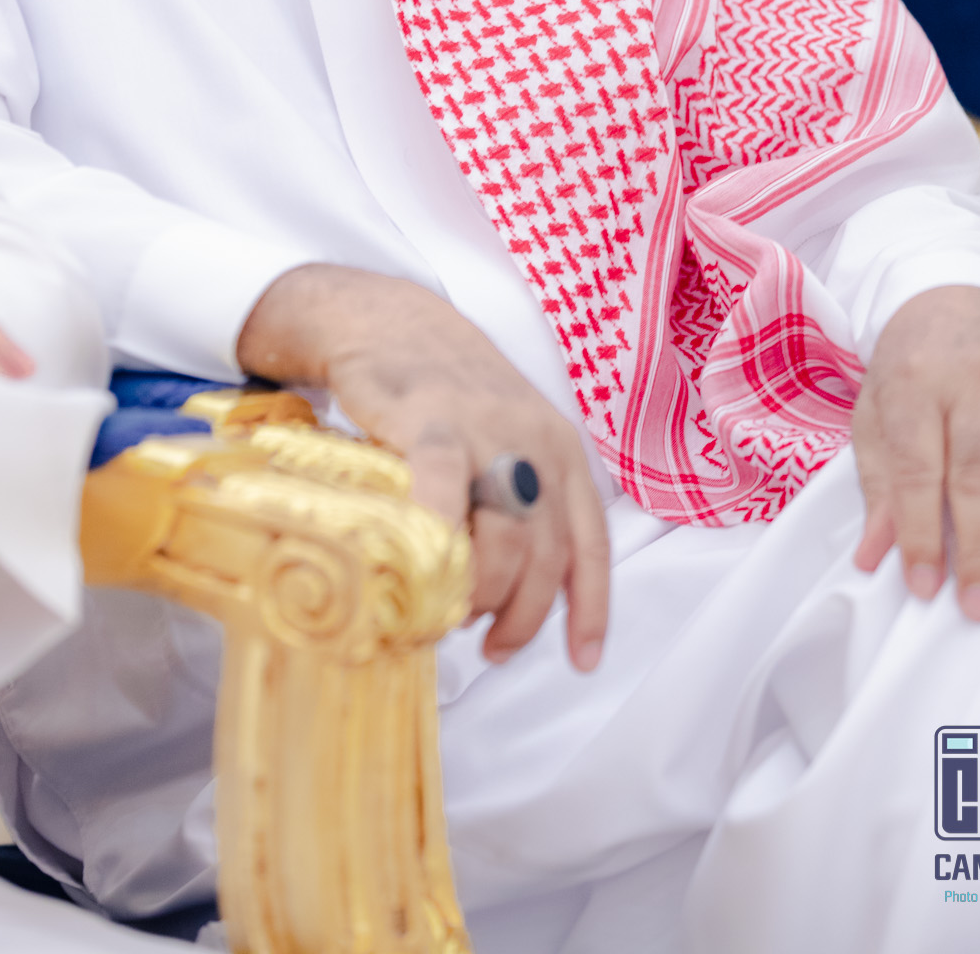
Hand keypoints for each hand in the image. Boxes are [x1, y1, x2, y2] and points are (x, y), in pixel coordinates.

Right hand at [239, 265, 609, 670]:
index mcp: (562, 448)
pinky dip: (441, 543)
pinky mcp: (431, 423)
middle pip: (546, 555)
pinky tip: (428, 572)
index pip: (590, 542)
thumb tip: (507, 590)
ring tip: (451, 615)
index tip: (583, 660)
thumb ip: (516, 499)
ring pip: (503, 538)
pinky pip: (444, 496)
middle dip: (522, 615)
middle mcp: (535, 441)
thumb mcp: (503, 436)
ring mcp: (486, 432)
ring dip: (480, 595)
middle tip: (489, 643)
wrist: (388, 319)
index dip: (591, 608)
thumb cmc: (443, 391)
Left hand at [852, 285, 979, 618]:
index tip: (925, 587)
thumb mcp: (877, 409)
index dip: (920, 531)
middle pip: (977, 472)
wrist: (953, 284)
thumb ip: (880, 481)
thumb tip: (873, 557)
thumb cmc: (912, 362)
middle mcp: (968, 375)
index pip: (916, 468)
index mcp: (911, 382)